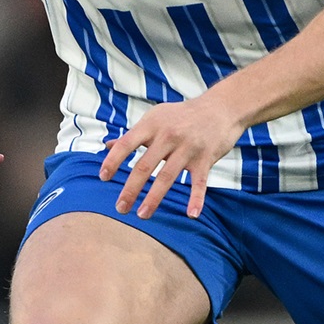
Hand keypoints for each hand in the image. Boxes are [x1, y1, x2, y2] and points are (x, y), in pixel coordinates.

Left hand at [100, 91, 245, 218]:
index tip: (103, 177)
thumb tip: (107, 145)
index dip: (113, 161)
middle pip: (144, 166)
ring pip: (167, 177)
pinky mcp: (205, 159)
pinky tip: (191, 215)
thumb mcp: (155, 118)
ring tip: (142, 215)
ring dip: (153, 199)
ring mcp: (187, 148)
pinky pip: (199, 183)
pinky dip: (196, 199)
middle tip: (120, 208)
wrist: (220, 108)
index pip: (127, 144)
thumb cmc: (182, 115)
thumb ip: (133, 134)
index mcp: (152, 124)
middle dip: (130, 189)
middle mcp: (168, 136)